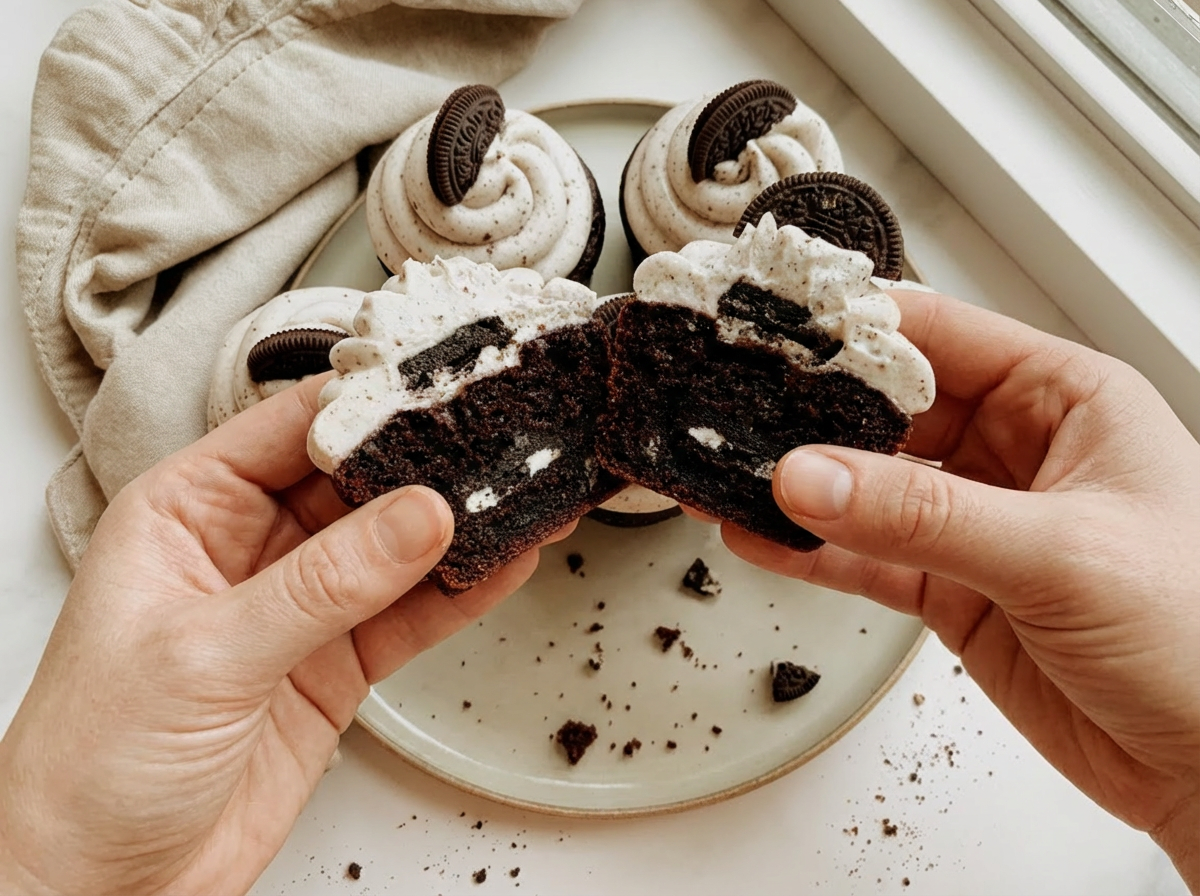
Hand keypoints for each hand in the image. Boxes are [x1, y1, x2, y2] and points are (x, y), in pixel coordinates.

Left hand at [0, 375, 565, 895]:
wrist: (104, 886)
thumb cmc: (89, 765)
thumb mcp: (206, 655)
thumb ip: (323, 585)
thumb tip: (415, 518)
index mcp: (185, 513)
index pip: (285, 429)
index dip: (360, 405)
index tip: (432, 391)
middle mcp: (245, 550)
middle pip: (353, 482)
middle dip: (425, 464)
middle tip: (495, 447)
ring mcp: (296, 609)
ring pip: (392, 547)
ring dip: (456, 529)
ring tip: (518, 499)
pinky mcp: (332, 665)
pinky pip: (409, 614)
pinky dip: (459, 594)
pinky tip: (500, 566)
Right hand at [723, 291, 1199, 889]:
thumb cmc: (1199, 635)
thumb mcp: (1060, 554)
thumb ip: (923, 515)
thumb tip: (811, 477)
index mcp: (1065, 400)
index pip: (939, 335)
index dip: (855, 329)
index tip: (777, 331)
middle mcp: (1016, 451)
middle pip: (888, 409)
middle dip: (810, 412)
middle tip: (732, 407)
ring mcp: (978, 522)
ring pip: (867, 488)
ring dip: (798, 487)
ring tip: (725, 472)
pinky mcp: (953, 589)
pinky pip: (866, 558)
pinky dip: (812, 553)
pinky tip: (761, 538)